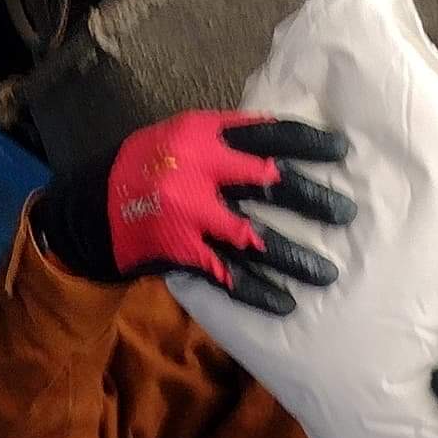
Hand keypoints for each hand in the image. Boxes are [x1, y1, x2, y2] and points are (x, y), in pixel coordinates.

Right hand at [48, 110, 353, 313]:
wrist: (90, 208)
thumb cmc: (148, 168)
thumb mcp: (183, 139)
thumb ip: (227, 143)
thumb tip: (287, 150)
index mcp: (203, 135)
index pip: (266, 134)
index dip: (308, 143)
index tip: (343, 152)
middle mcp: (198, 172)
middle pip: (269, 184)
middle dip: (313, 199)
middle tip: (348, 214)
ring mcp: (190, 216)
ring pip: (256, 239)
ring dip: (296, 258)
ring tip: (329, 274)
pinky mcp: (183, 254)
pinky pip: (230, 277)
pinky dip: (260, 292)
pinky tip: (286, 303)